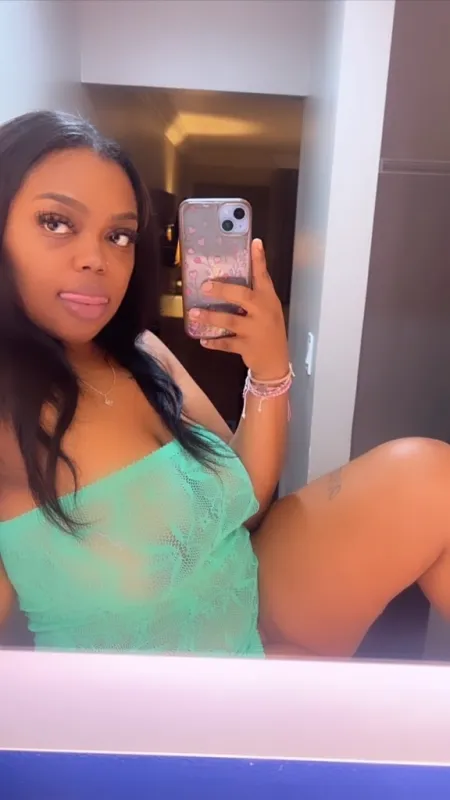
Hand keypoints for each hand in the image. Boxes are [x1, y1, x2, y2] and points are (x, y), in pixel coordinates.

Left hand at [189, 239, 288, 380]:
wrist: (276, 361)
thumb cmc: (269, 330)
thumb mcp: (268, 310)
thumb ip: (254, 296)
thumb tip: (229, 281)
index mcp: (268, 299)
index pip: (263, 276)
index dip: (259, 259)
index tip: (255, 242)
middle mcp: (262, 312)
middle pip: (242, 296)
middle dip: (222, 290)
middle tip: (204, 286)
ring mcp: (254, 330)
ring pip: (229, 321)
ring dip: (210, 317)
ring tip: (194, 314)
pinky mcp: (246, 347)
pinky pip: (226, 343)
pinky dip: (214, 342)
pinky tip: (203, 340)